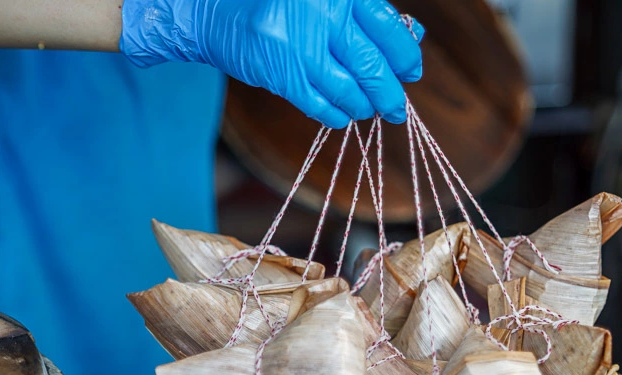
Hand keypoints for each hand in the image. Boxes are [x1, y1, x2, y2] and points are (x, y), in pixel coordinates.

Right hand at [121, 0, 424, 127]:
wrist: (210, 9)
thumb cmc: (275, 0)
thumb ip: (365, 13)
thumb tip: (411, 38)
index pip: (388, 28)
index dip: (405, 56)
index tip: (411, 71)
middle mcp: (321, 15)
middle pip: (373, 67)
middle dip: (390, 94)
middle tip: (396, 108)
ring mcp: (300, 48)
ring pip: (351, 92)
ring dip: (365, 106)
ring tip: (368, 109)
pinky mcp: (282, 77)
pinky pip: (322, 107)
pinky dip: (337, 115)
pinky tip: (343, 114)